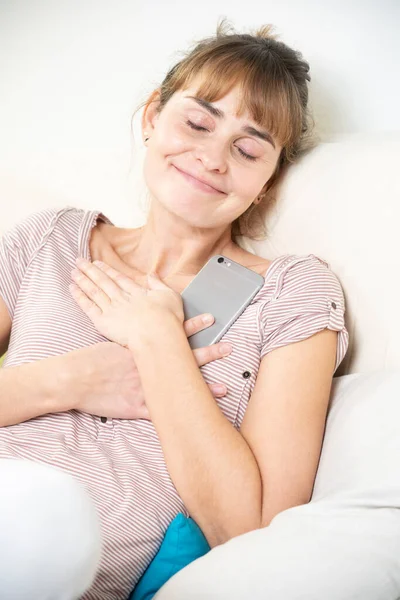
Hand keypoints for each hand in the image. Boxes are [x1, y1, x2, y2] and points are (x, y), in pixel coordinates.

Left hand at [70, 258, 182, 347]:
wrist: (156, 334)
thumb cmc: (167, 318)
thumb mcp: (170, 296)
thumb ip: (159, 284)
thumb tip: (152, 275)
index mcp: (136, 292)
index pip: (118, 278)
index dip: (107, 270)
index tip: (97, 263)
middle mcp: (121, 297)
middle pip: (103, 281)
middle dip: (90, 270)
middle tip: (79, 261)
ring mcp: (111, 309)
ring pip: (93, 291)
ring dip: (83, 280)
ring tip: (73, 271)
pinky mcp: (103, 322)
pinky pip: (88, 306)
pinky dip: (79, 296)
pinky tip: (72, 288)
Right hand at [70, 318, 231, 420]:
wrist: (75, 378)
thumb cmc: (91, 359)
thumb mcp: (112, 340)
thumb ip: (128, 336)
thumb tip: (139, 327)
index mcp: (142, 348)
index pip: (173, 335)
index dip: (193, 327)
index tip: (211, 318)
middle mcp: (149, 366)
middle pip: (183, 359)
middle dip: (208, 353)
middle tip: (229, 347)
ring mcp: (146, 387)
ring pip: (179, 387)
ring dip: (202, 388)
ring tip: (225, 388)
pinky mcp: (137, 407)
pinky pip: (162, 413)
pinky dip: (179, 416)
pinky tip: (195, 418)